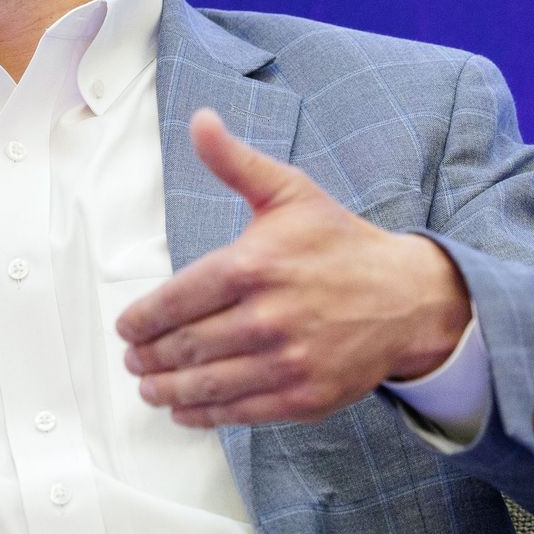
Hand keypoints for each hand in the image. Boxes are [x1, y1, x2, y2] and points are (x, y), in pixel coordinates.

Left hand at [116, 108, 470, 427]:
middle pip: (184, 347)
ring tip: (149, 386)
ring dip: (166, 390)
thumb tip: (199, 120)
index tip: (127, 329)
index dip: (141, 321)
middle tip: (134, 359)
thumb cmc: (340, 244)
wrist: (407, 298)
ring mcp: (287, 361)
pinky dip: (203, 414)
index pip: (176, 302)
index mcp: (254, 266)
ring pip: (206, 384)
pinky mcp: (304, 397)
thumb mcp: (289, 192)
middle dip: (149, 357)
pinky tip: (184, 409)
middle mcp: (268, 317)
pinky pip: (239, 411)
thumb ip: (235, 162)